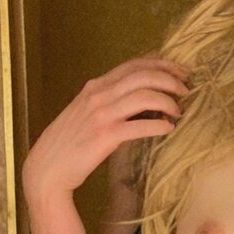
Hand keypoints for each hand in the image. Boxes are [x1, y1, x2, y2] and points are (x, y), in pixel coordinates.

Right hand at [21, 56, 188, 204]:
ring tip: (178, 111)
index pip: (133, 65)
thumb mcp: (86, 113)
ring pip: (144, 96)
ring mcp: (101, 114)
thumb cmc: (68, 144)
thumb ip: (109, 102)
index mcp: (95, 86)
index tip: (178, 70)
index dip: (160, 64)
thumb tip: (142, 100)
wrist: (47, 169)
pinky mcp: (105, 136)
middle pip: (143, 75)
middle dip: (170, 79)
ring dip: (168, 101)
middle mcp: (98, 95)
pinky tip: (168, 128)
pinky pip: (140, 125)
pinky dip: (159, 124)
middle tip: (186, 89)